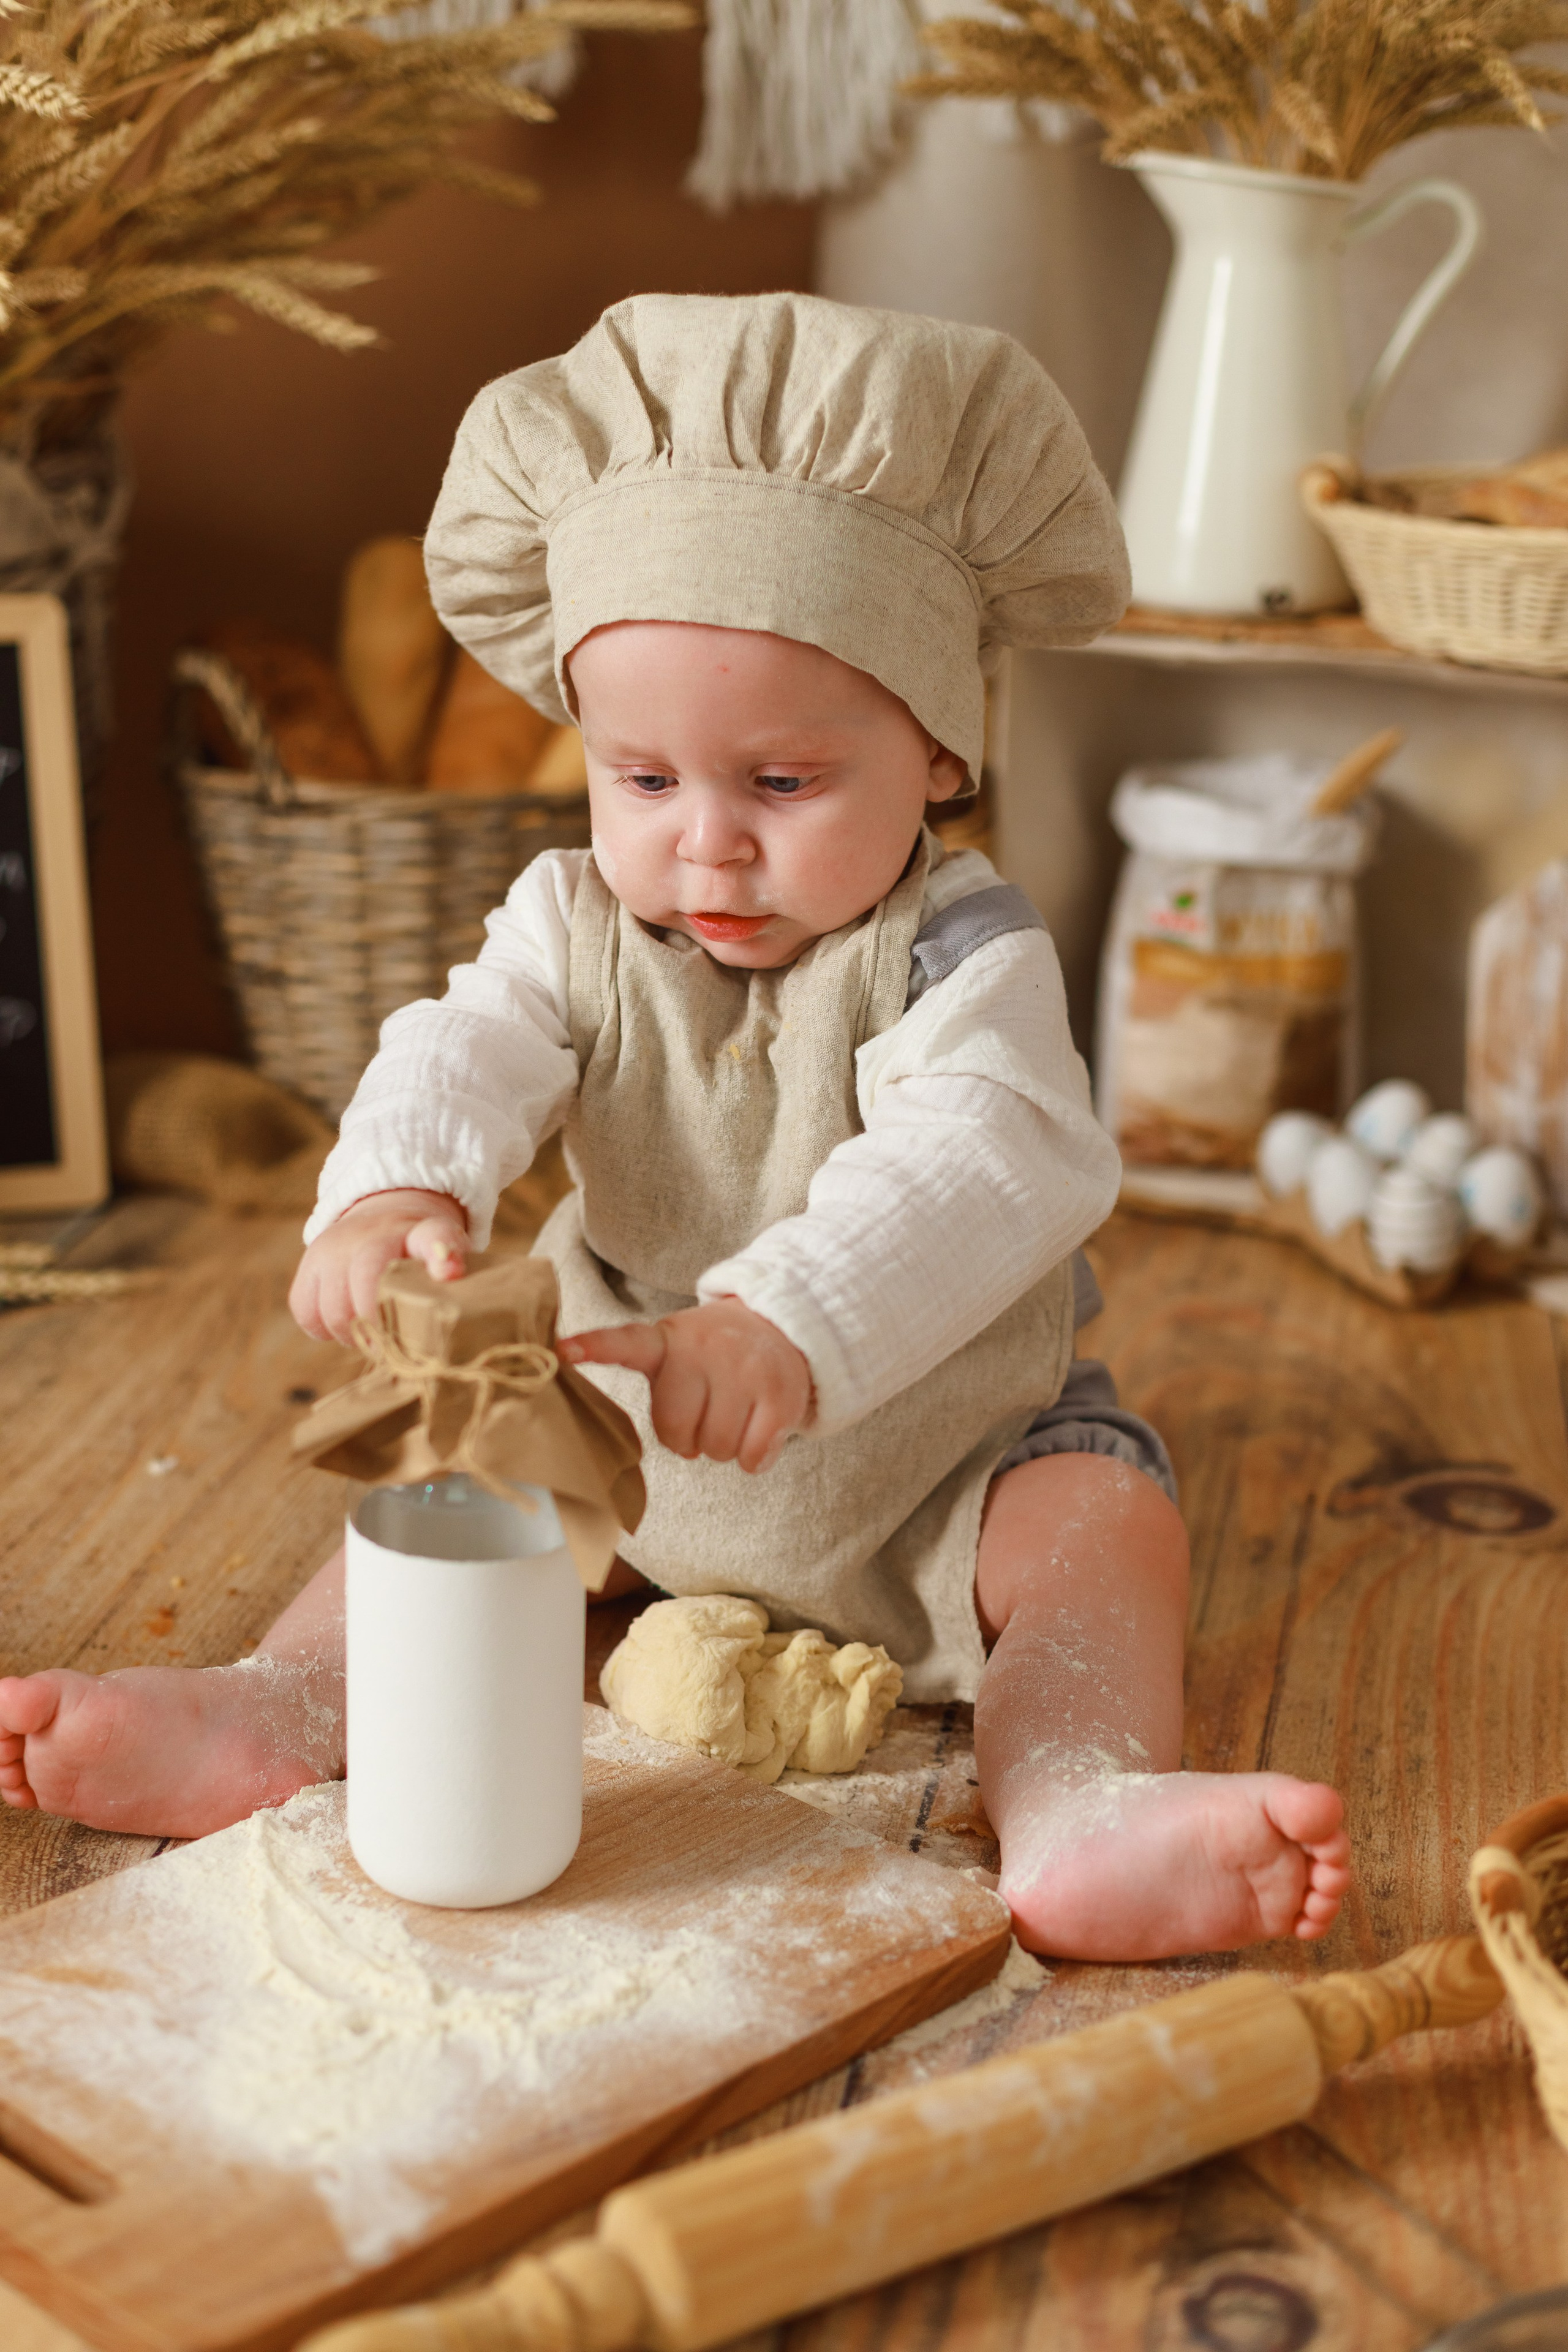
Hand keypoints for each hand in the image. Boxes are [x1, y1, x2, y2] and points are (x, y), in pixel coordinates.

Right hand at [288, 1189, 468, 1344]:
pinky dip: (323, 1328)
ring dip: (353, 1334)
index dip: (442, 1254)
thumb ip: (455, 1279)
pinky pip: (307, 1311)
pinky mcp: (309, 1261)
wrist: (381, 1221)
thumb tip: (452, 1289)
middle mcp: (375, 1233)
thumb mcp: (447, 1261)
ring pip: (336, 1310)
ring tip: (370, 1334)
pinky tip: (345, 1323)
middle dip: (381, 1326)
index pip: (435, 1235)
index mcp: (423, 1232)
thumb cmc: (420, 1257)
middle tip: (392, 1347)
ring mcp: (337, 1245)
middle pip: (370, 1283)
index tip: (450, 1272)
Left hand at [559, 1297, 811, 1473]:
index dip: (593, 1347)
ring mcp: (744, 1371)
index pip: (624, 1343)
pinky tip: (759, 1429)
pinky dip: (753, 1458)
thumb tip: (675, 1443)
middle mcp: (703, 1350)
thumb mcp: (677, 1350)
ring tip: (734, 1413)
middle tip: (704, 1413)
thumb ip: (658, 1382)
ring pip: (717, 1449)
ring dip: (723, 1446)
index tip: (561, 1350)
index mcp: (666, 1340)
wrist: (783, 1327)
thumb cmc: (715, 1356)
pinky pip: (752, 1456)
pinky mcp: (779, 1394)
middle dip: (689, 1437)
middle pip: (675, 1432)